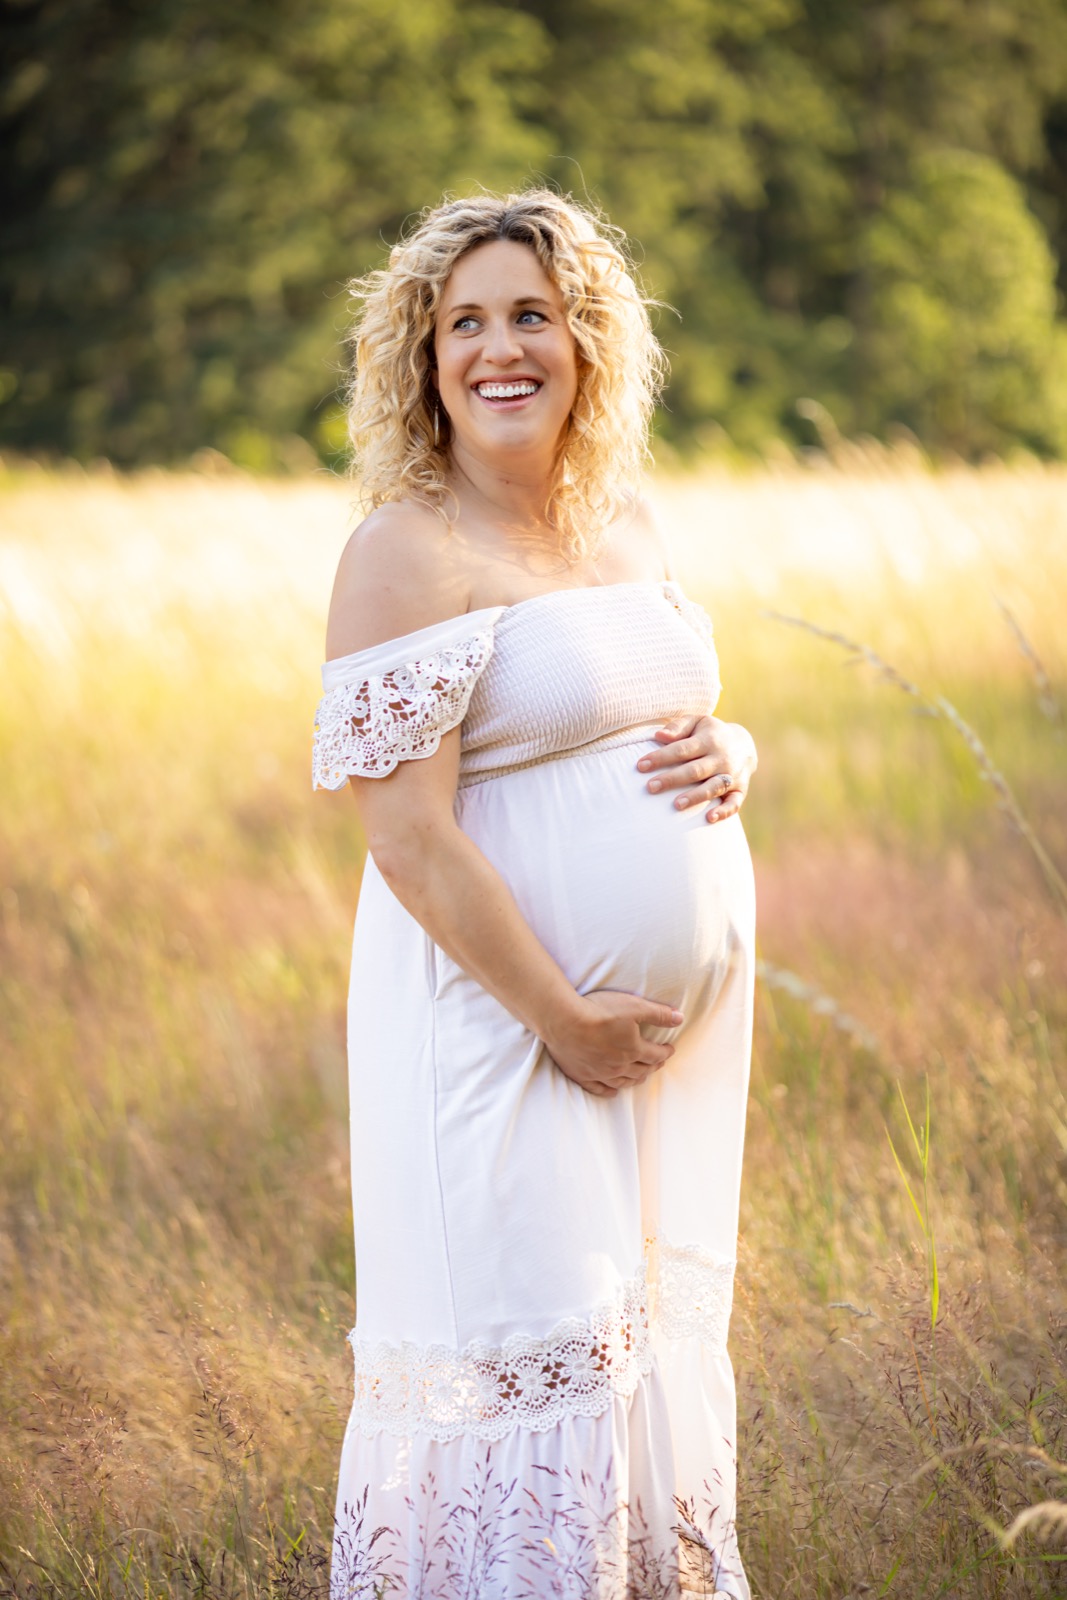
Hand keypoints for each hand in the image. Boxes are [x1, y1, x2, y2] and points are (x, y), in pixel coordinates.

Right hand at [544, 989, 683, 1098]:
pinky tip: (614, 1090)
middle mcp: (619, 1066)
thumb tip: (680, 1018)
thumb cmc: (599, 1011)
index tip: (670, 1049)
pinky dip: (609, 1090)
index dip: (665, 1052)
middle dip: (653, 1066)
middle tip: (658, 1062)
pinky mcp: (582, 1076)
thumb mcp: (634, 1006)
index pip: (656, 1054)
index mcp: (634, 1049)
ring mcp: (600, 1073)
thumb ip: (658, 1014)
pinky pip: (600, 1089)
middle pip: (642, 1070)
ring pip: (624, 1081)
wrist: (564, 1021)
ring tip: (641, 1075)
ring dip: (636, 1079)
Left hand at [637, 714, 756, 823]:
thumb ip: (678, 727)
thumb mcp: (697, 722)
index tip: (640, 766)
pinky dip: (724, 811)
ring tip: (676, 805)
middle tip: (650, 787)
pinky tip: (709, 818)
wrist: (745, 744)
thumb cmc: (709, 734)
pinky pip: (734, 803)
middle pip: (694, 770)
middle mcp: (721, 758)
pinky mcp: (740, 790)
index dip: (661, 757)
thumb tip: (659, 736)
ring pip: (712, 787)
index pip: (682, 749)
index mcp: (708, 740)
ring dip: (695, 797)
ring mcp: (732, 775)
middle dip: (672, 779)